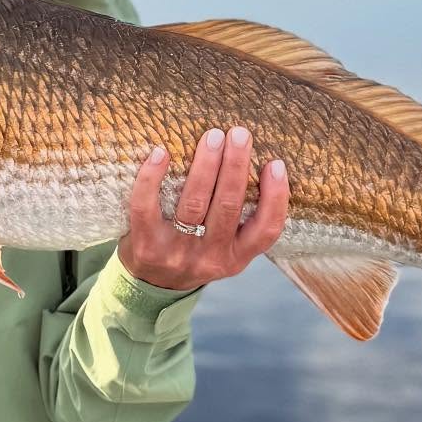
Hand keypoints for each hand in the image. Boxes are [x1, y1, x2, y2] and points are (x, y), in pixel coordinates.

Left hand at [117, 126, 288, 291]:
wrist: (149, 287)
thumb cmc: (193, 253)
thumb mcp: (225, 249)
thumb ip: (240, 220)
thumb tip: (254, 162)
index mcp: (236, 257)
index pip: (266, 230)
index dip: (275, 197)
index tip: (276, 164)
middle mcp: (210, 257)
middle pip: (228, 207)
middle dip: (235, 166)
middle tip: (240, 134)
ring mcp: (177, 252)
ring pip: (194, 203)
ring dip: (205, 166)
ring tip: (213, 137)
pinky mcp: (146, 245)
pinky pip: (147, 207)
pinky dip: (152, 178)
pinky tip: (160, 153)